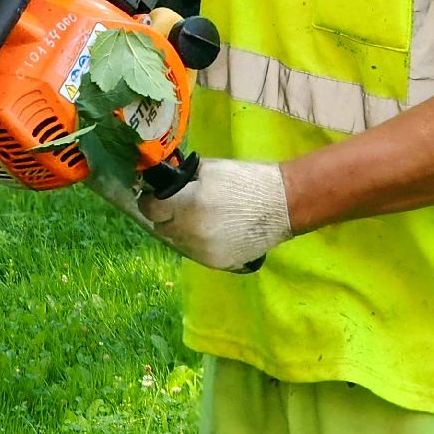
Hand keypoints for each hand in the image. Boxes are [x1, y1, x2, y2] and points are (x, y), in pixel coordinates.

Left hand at [85, 158, 292, 272]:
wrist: (283, 204)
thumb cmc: (245, 180)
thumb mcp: (209, 169)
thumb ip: (181, 179)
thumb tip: (160, 182)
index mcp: (189, 205)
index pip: (150, 209)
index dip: (150, 200)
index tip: (156, 195)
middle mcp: (192, 233)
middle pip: (162, 227)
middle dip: (166, 215)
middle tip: (178, 205)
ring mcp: (204, 253)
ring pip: (176, 242)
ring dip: (179, 230)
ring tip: (197, 218)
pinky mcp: (217, 264)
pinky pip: (194, 253)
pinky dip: (196, 243)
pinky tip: (210, 230)